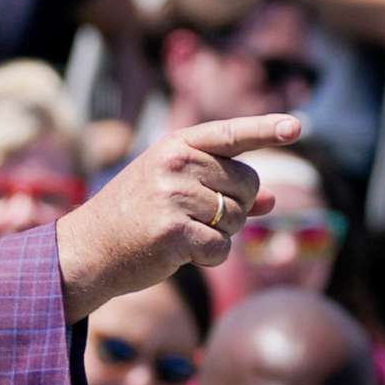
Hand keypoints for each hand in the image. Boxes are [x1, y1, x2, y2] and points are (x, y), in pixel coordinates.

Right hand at [57, 113, 299, 318]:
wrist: (88, 250)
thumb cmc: (134, 218)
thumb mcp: (173, 191)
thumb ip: (222, 190)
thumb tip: (273, 202)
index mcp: (175, 146)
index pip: (230, 134)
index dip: (266, 130)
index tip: (297, 126)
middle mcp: (175, 164)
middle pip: (247, 184)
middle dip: (234, 207)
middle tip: (195, 218)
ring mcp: (172, 196)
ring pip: (237, 218)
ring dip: (220, 235)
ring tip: (181, 234)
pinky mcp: (172, 232)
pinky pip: (222, 248)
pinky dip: (210, 258)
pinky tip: (182, 255)